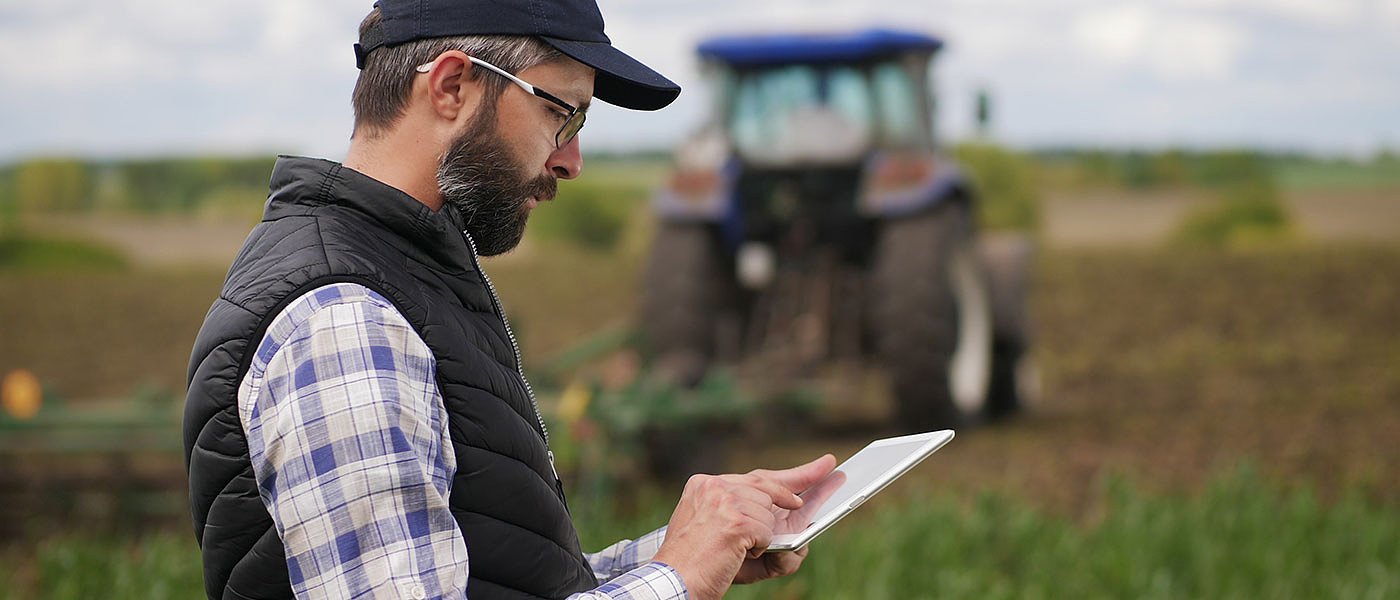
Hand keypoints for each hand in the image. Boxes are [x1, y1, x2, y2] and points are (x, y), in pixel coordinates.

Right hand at [653, 455, 836, 599]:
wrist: (672, 581)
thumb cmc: (698, 568)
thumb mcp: (731, 545)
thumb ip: (764, 536)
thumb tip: (804, 539)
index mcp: (706, 487)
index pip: (755, 477)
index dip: (789, 475)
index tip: (818, 467)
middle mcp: (714, 486)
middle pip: (769, 484)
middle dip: (805, 480)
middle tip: (833, 471)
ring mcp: (725, 500)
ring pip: (770, 514)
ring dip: (763, 537)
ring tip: (734, 551)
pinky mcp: (736, 519)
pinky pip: (768, 532)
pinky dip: (760, 547)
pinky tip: (736, 553)